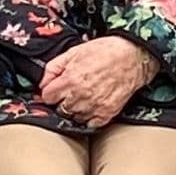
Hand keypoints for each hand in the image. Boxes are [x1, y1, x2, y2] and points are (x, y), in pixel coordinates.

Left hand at [38, 35, 157, 127]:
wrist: (132, 55)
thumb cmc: (104, 51)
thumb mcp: (74, 52)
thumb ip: (53, 67)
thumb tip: (42, 83)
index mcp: (70, 79)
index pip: (47, 97)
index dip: (50, 92)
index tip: (55, 89)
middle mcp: (80, 95)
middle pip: (60, 109)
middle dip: (62, 101)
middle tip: (70, 92)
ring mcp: (94, 106)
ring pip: (74, 117)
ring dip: (75, 109)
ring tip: (83, 97)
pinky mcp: (107, 113)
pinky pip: (90, 123)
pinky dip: (89, 117)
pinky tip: (92, 106)